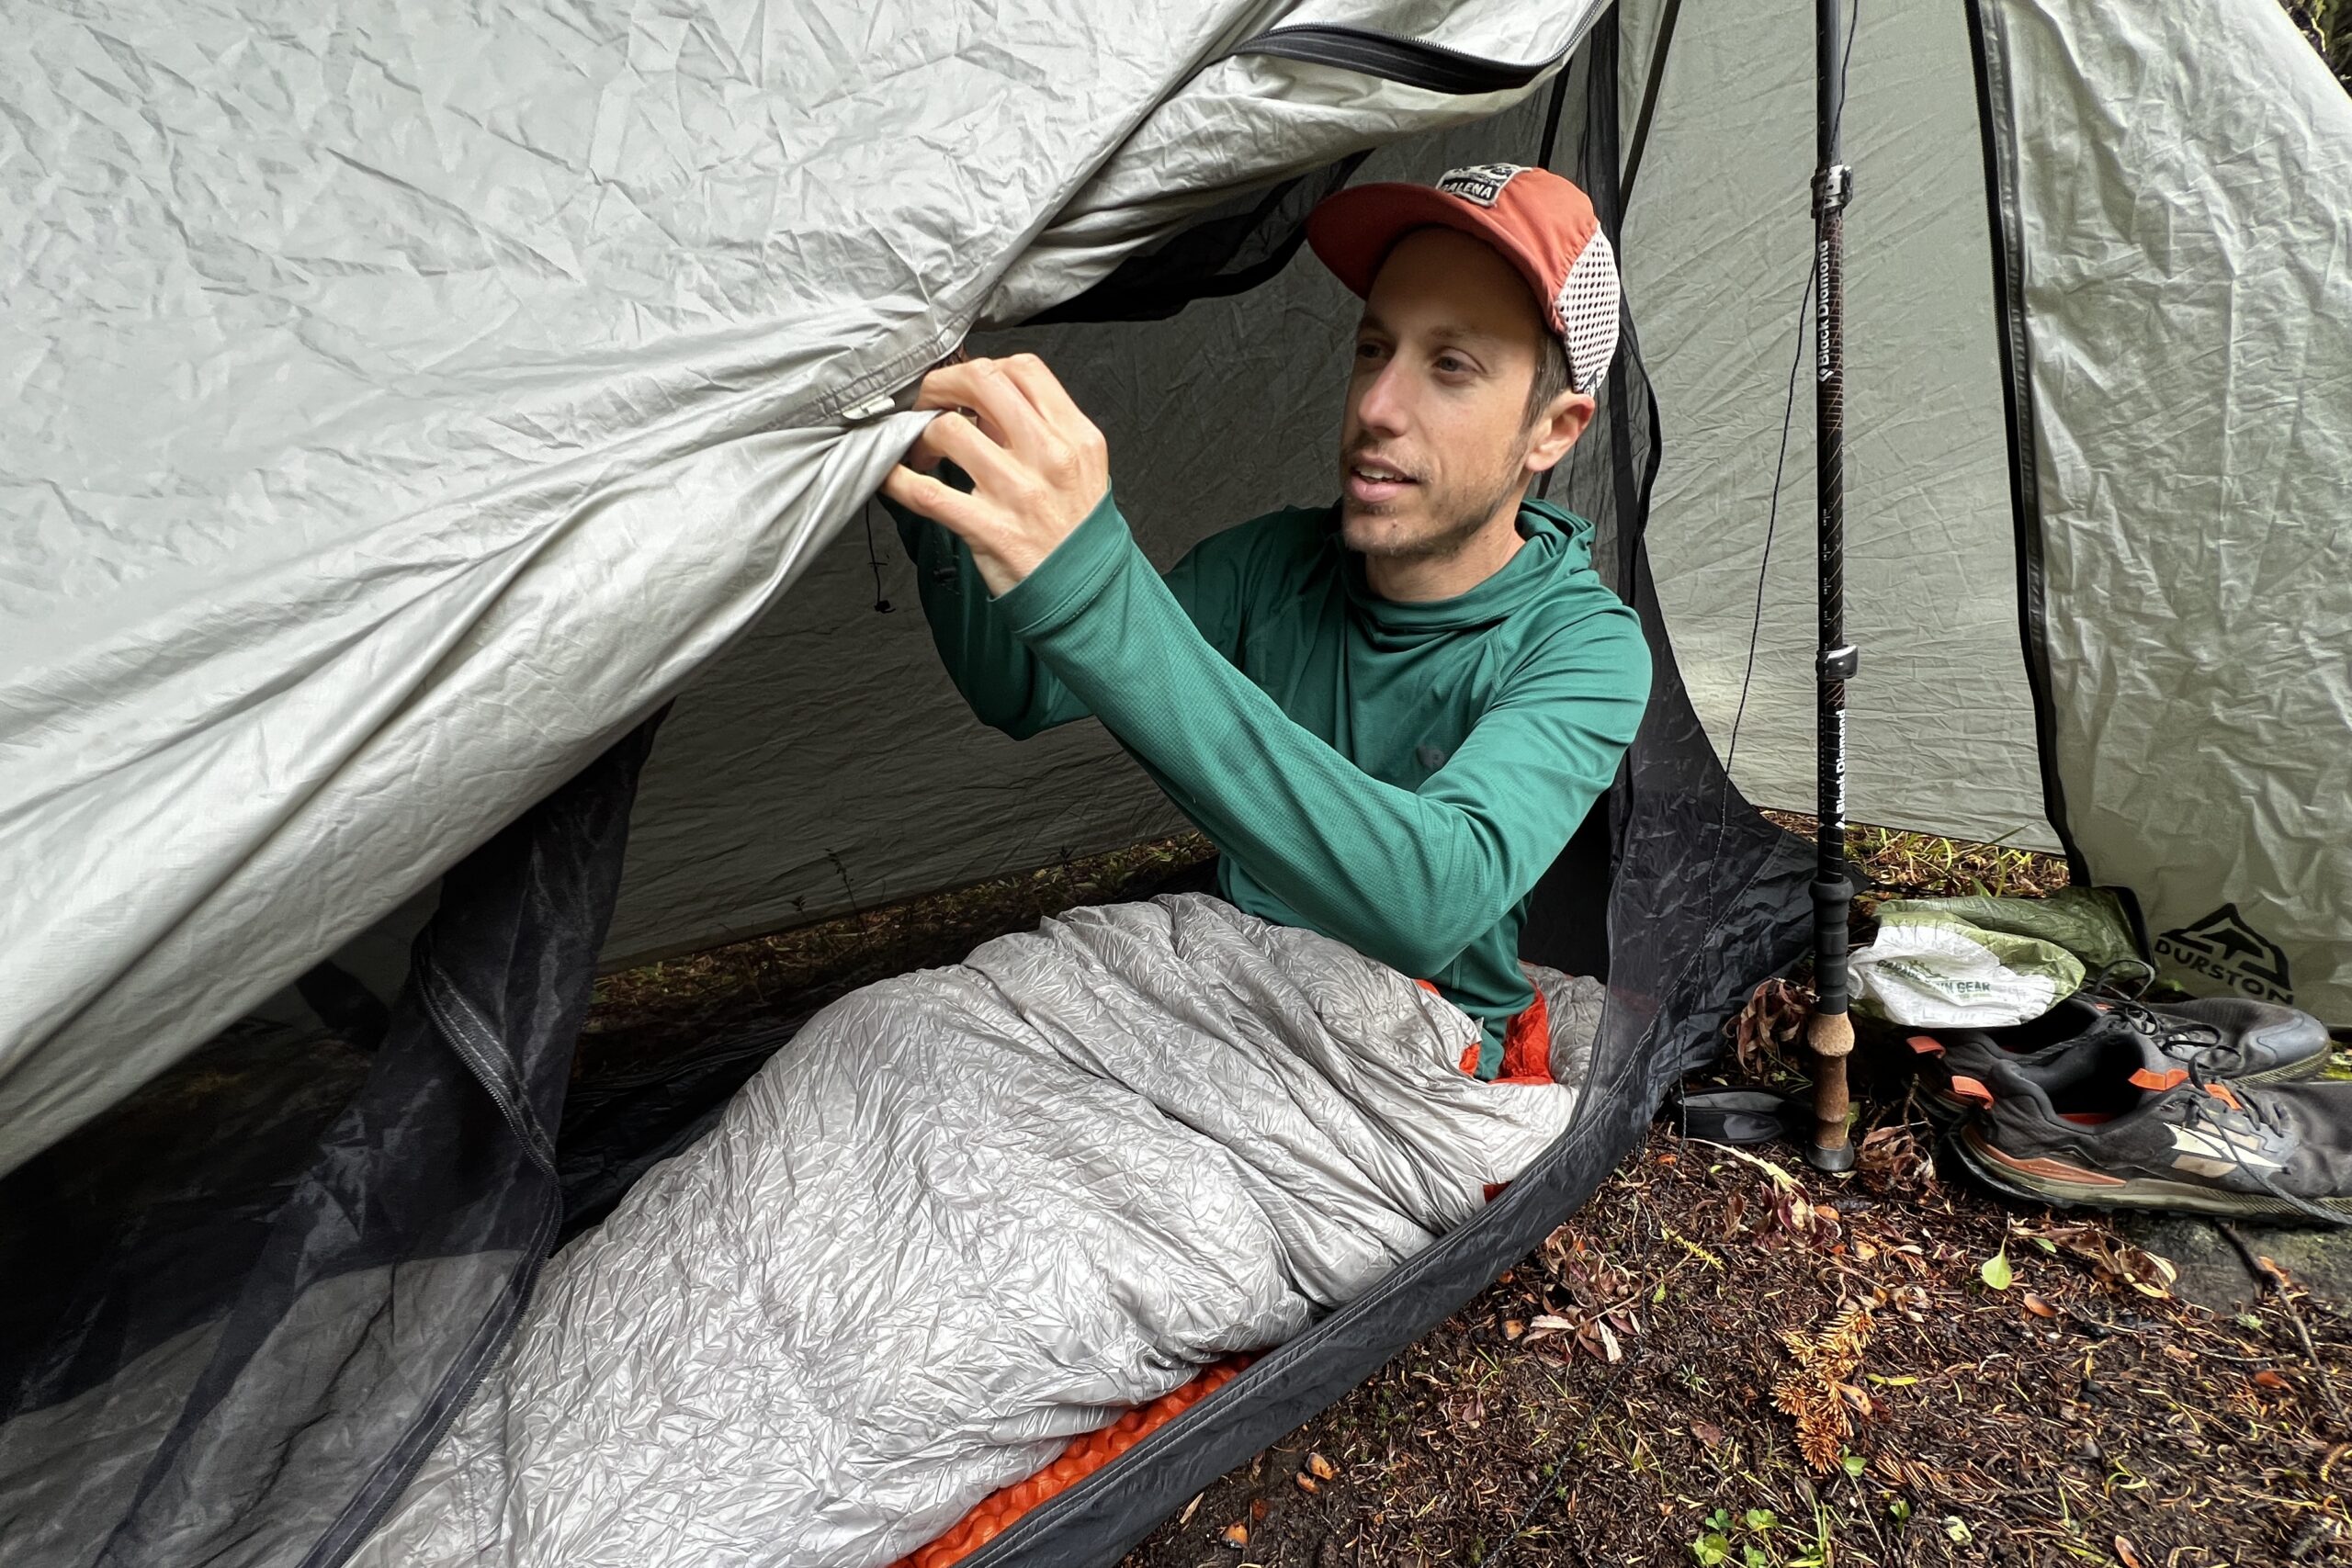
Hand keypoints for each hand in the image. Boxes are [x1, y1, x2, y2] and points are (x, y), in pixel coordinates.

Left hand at [880, 354, 1110, 596]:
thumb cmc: (1079, 535)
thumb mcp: (1082, 470)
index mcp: (1076, 437)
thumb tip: (983, 404)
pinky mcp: (989, 529)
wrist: (1090, 597)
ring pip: (948, 430)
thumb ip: (1042, 432)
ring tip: (921, 452)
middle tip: (927, 401)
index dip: (982, 368)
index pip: (1024, 370)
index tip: (963, 387)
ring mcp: (1019, 492)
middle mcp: (1050, 457)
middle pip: (983, 382)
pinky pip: (925, 492)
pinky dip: (896, 480)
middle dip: (942, 384)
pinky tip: (891, 477)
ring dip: (920, 435)